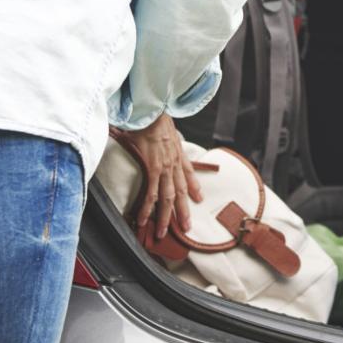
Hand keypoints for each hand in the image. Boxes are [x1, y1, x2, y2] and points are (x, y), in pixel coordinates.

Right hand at [127, 113, 202, 238]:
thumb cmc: (155, 117)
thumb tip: (160, 138)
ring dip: (166, 217)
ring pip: (167, 197)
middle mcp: (174, 163)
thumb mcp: (167, 129)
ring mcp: (165, 167)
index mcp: (177, 153)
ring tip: (163, 232)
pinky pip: (151, 193)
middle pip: (180, 192)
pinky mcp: (153, 168)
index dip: (194, 188)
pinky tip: (143, 220)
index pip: (188, 174)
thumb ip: (166, 138)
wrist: (152, 109)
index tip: (198, 199)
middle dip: (183, 211)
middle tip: (186, 228)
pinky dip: (147, 208)